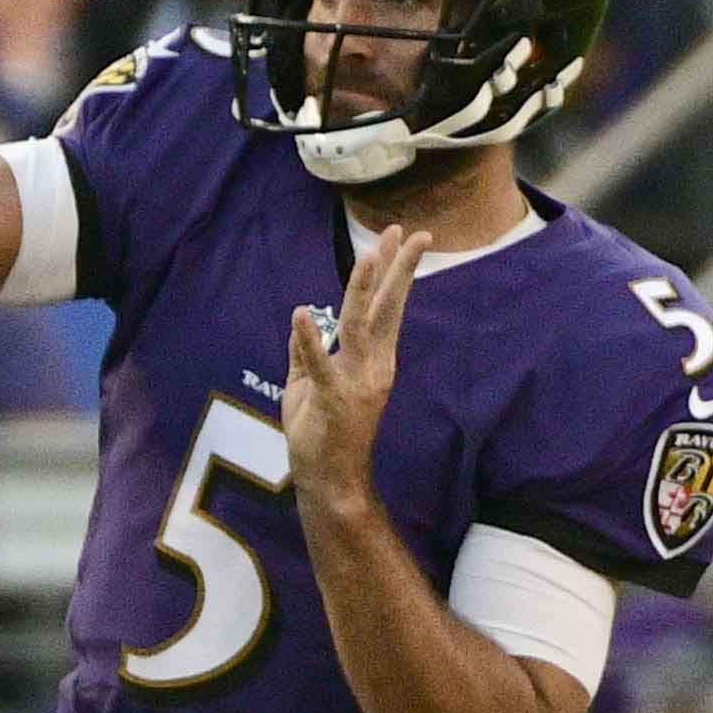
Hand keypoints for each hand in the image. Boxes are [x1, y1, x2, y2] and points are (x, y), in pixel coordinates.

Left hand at [279, 223, 419, 510]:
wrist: (330, 480)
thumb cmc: (321, 434)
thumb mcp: (309, 385)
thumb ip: (307, 354)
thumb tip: (304, 322)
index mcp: (372, 360)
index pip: (387, 308)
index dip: (396, 272)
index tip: (405, 237)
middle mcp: (372, 366)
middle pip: (387, 308)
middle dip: (398, 269)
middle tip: (412, 232)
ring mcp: (354, 382)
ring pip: (359, 327)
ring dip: (362, 290)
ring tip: (367, 256)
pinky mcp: (329, 399)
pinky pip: (318, 365)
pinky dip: (309, 340)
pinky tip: (300, 312)